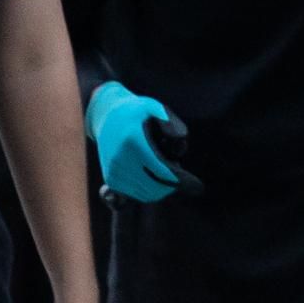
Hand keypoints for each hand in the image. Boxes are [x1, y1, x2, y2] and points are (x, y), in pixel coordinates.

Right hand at [85, 79, 189, 201]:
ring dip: (160, 188)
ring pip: (146, 194)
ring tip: (163, 169)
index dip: (180, 181)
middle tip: (179, 173)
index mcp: (133, 141)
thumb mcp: (154, 107)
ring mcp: (114, 171)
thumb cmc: (137, 112)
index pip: (161, 172)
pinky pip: (136, 195)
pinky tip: (152, 175)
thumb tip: (182, 139)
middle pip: (154, 187)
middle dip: (172, 185)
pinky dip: (148, 190)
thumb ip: (170, 122)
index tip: (197, 186)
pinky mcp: (111, 179)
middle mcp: (120, 159)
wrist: (106, 115)